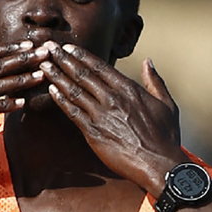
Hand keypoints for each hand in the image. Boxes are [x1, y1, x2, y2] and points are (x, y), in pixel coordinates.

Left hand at [40, 42, 184, 193]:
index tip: (68, 47)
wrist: (160, 164)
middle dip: (63, 59)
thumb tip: (148, 61)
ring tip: (43, 65)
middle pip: (83, 74)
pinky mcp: (94, 133)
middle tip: (48, 48)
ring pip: (74, 91)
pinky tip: (51, 90)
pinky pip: (73, 113)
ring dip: (57, 76)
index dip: (81, 56)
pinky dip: (61, 100)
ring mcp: (102, 115)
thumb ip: (155, 81)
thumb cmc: (166, 137)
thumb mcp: (167, 104)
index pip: (100, 67)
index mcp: (129, 89)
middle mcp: (113, 98)